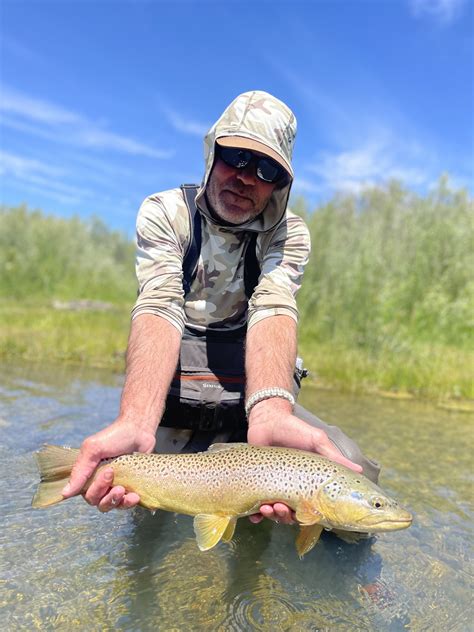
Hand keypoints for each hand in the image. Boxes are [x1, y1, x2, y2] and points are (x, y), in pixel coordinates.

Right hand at [61, 418, 155, 511]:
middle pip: (96, 501)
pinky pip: (124, 504)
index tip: (108, 472)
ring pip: (109, 505)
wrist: (139, 430)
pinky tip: (135, 497)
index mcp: (87, 474)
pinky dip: (128, 503)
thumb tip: (64, 494)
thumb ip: (80, 471)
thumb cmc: (114, 437)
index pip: (84, 493)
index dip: (95, 488)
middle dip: (105, 492)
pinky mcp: (129, 488)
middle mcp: (99, 483)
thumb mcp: (93, 449)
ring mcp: (114, 486)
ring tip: (123, 490)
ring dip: (115, 501)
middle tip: (114, 475)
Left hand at [247, 399, 362, 523]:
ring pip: (273, 512)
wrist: (268, 419)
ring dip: (271, 515)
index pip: (310, 507)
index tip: (303, 514)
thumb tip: (359, 471)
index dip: (308, 516)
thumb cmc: (294, 429)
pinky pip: (255, 505)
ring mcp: (273, 486)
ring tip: (266, 508)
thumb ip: (333, 457)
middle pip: (290, 514)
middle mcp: (290, 487)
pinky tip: (254, 515)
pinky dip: (255, 515)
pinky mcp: (257, 483)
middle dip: (285, 516)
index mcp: (306, 482)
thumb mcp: (316, 441)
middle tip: (280, 508)